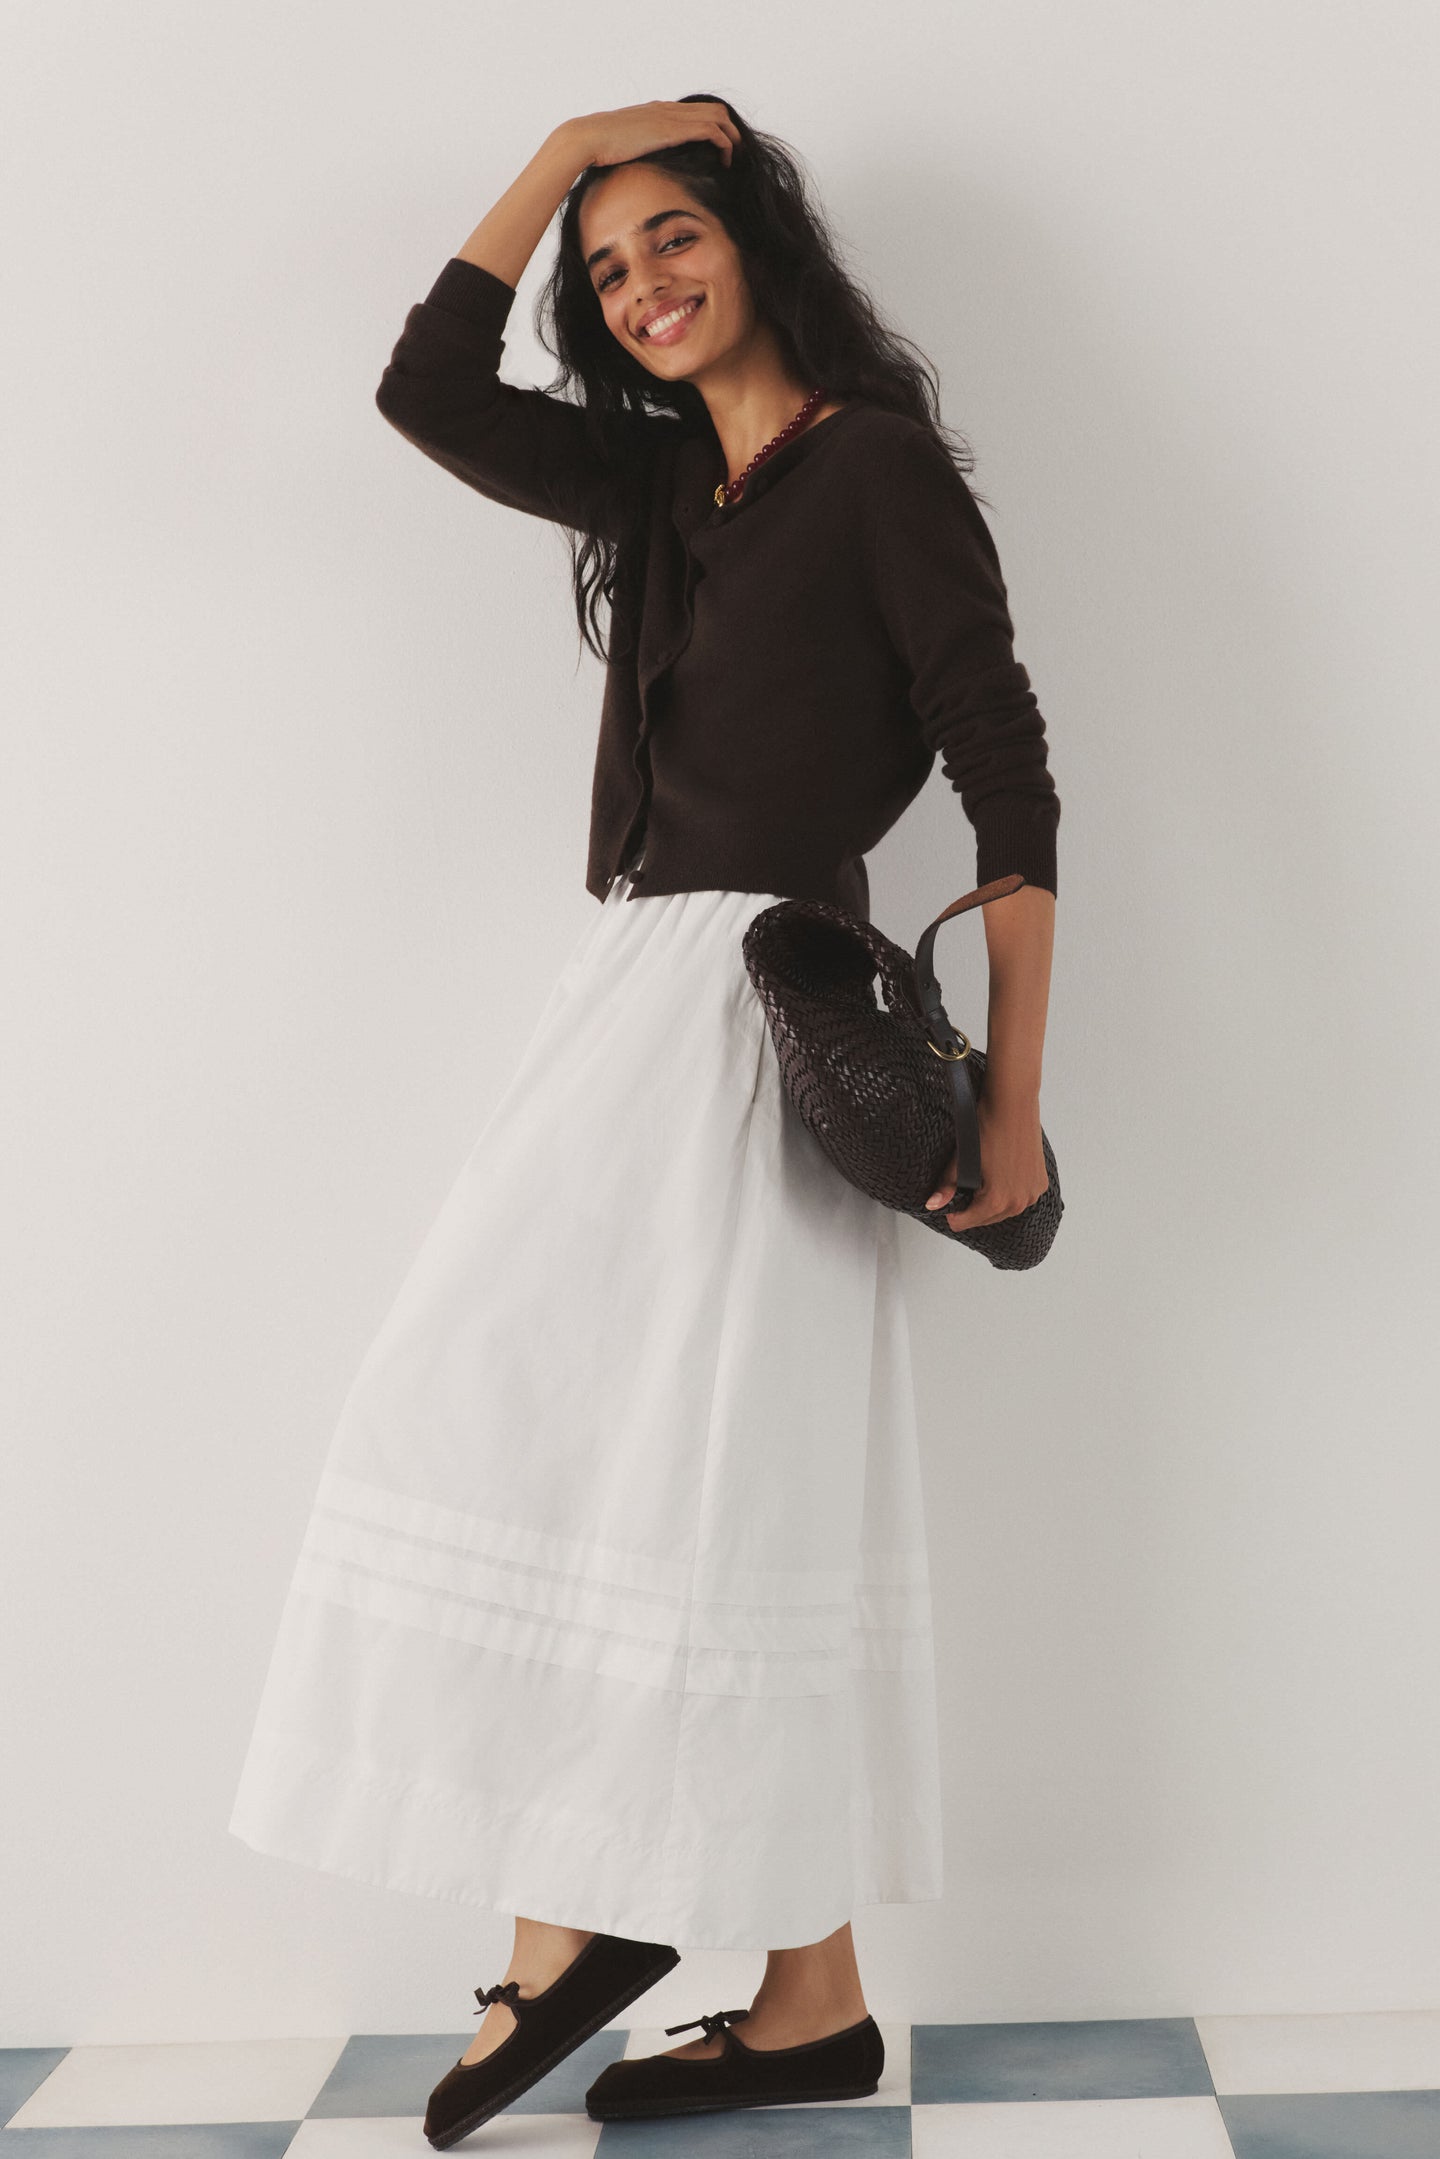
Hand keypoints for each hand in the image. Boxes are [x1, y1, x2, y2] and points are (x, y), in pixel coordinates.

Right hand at [566, 101, 739, 171]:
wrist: (588, 138)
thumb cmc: (597, 150)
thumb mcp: (621, 150)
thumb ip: (633, 155)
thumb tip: (634, 176)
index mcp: (656, 111)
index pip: (694, 111)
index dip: (712, 128)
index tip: (717, 151)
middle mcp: (667, 108)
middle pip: (714, 108)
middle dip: (730, 130)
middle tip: (735, 155)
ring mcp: (671, 116)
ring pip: (719, 116)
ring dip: (733, 137)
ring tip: (735, 160)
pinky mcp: (674, 128)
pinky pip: (713, 130)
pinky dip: (725, 144)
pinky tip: (724, 163)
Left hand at [924, 1092, 1047, 1230]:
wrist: (1012, 1104)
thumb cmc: (988, 1128)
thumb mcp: (961, 1159)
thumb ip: (947, 1186)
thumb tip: (931, 1205)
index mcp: (997, 1201)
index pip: (965, 1222)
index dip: (952, 1211)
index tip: (950, 1195)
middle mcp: (1019, 1203)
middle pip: (986, 1219)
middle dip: (972, 1207)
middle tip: (965, 1184)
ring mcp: (1033, 1193)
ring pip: (1004, 1210)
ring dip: (992, 1202)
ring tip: (982, 1179)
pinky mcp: (1041, 1182)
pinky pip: (1020, 1198)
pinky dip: (1009, 1193)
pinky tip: (1000, 1175)